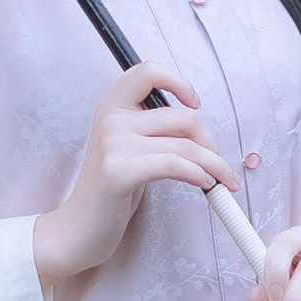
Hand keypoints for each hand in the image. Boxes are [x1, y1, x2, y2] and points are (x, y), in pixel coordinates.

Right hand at [33, 62, 235, 292]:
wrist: (77, 230)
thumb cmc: (109, 192)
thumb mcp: (127, 149)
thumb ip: (152, 130)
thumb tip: (199, 128)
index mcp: (112, 107)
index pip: (148, 71)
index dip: (178, 81)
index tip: (195, 102)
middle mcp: (111, 118)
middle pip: (182, 116)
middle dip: (209, 141)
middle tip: (218, 163)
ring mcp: (113, 143)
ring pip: (185, 143)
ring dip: (215, 164)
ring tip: (222, 180)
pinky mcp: (119, 170)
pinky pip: (175, 164)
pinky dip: (199, 175)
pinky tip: (205, 186)